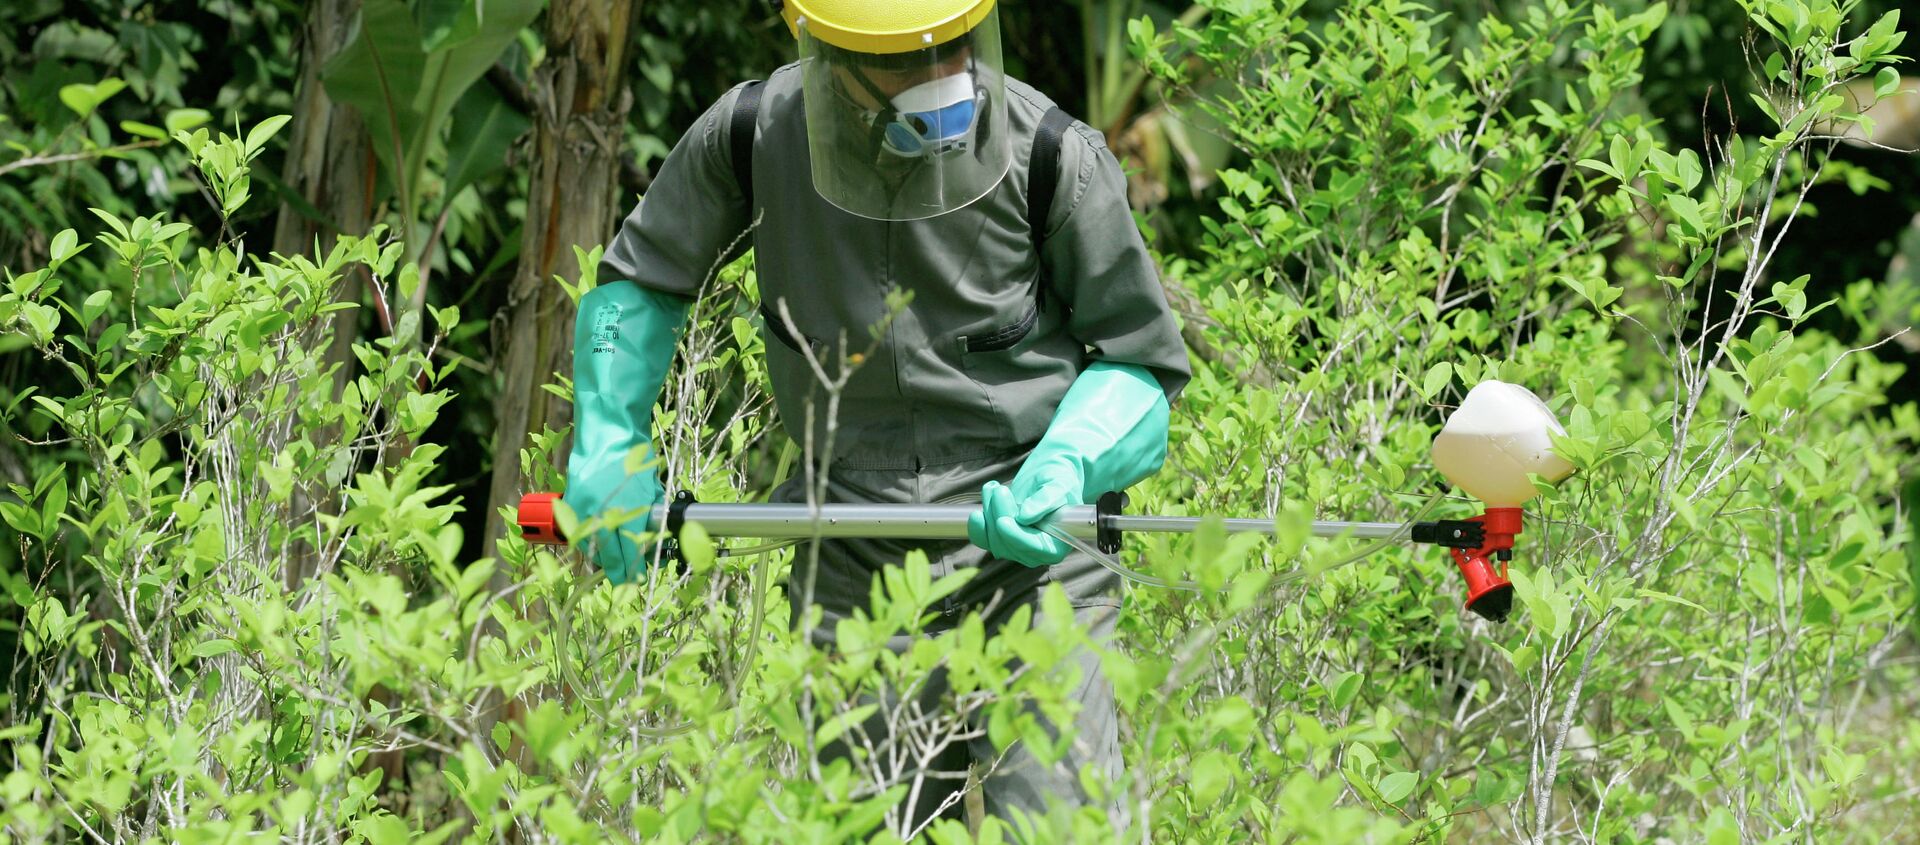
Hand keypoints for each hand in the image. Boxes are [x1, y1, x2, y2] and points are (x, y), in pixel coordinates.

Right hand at [567, 461, 662, 583]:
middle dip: (618, 569)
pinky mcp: (570, 504)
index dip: (632, 573)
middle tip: (625, 576)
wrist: (609, 433)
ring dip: (601, 554)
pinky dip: (587, 537)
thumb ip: (650, 519)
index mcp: (627, 515)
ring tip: (612, 555)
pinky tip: (596, 537)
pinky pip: (577, 531)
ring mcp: (583, 511)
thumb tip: (650, 541)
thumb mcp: (651, 493)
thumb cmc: (636, 459)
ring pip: (590, 546)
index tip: (635, 582)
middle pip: (608, 557)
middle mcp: (603, 517)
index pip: (629, 556)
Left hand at [966, 475, 1078, 566]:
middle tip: (999, 489)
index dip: (1016, 536)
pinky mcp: (1002, 540)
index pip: (1035, 547)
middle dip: (1000, 516)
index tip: (1002, 521)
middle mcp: (1037, 552)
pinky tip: (978, 511)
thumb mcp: (1058, 483)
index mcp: (1056, 544)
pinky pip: (983, 539)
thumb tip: (1025, 517)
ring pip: (994, 541)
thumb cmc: (1058, 478)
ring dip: (989, 514)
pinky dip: (978, 526)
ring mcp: (1018, 547)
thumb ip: (1045, 500)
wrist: (1046, 474)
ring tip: (993, 488)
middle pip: (1010, 545)